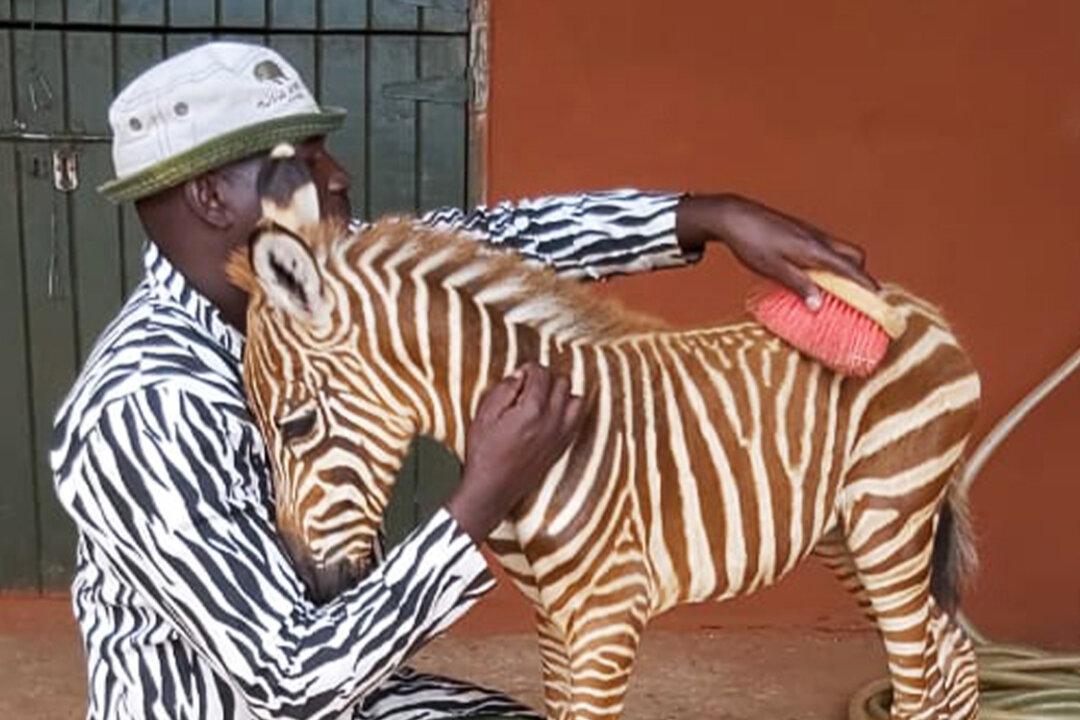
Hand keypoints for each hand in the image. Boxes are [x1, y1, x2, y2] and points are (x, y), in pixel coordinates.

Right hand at [446, 363, 586, 542]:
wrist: (493, 489)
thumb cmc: (485, 454)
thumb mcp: (484, 415)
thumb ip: (504, 390)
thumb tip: (519, 376)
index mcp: (532, 410)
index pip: (542, 373)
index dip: (529, 369)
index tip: (520, 374)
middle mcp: (552, 421)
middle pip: (562, 382)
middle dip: (546, 379)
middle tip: (529, 386)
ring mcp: (561, 435)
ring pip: (576, 399)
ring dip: (561, 394)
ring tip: (544, 398)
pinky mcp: (563, 446)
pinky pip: (578, 419)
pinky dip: (568, 411)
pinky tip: (551, 414)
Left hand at [676, 193, 877, 308]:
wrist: (734, 216)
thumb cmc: (752, 243)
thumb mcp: (774, 269)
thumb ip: (798, 286)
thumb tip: (819, 305)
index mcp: (814, 249)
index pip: (850, 267)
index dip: (866, 283)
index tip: (878, 298)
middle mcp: (818, 238)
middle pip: (853, 255)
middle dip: (858, 274)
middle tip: (853, 295)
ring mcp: (810, 233)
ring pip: (839, 250)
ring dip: (843, 268)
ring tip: (833, 290)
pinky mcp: (801, 232)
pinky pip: (825, 247)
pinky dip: (829, 262)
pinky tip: (812, 274)